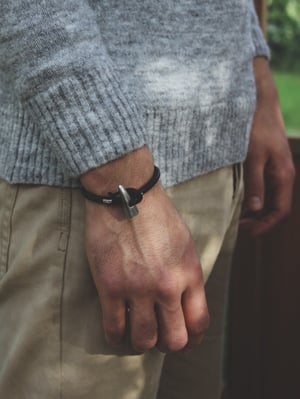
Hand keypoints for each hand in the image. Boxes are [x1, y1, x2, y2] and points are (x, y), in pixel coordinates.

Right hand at [81, 147, 208, 352]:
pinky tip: (116, 330)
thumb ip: (188, 275)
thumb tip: (185, 302)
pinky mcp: (110, 286)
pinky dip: (116, 337)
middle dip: (167, 344)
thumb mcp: (186, 243)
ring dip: (141, 342)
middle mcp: (167, 286)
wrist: (126, 194)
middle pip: (174, 339)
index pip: (199, 323)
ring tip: (136, 332)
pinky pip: (114, 328)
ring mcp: (138, 288)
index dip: (193, 339)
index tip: (185, 339)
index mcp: (189, 273)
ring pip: (144, 340)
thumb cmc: (157, 215)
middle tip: (158, 336)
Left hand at [240, 58, 294, 235]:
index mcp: (284, 175)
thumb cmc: (256, 127)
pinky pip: (262, 187)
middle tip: (237, 227)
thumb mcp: (253, 156)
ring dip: (255, 211)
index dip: (264, 225)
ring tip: (237, 218)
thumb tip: (255, 209)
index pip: (280, 211)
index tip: (245, 232)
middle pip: (275, 208)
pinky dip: (252, 198)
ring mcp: (274, 169)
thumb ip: (255, 182)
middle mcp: (282, 175)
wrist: (258, 101)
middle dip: (259, 221)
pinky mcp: (265, 163)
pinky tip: (238, 200)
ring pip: (268, 199)